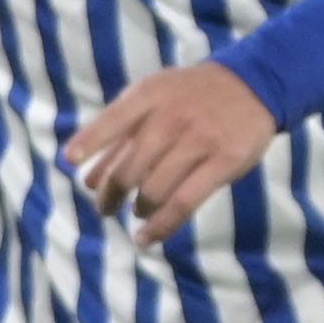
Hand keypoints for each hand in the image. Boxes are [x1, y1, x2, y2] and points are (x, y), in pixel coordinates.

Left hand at [62, 58, 274, 236]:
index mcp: (151, 96)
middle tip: (105, 208)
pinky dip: (161, 227)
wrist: (253, 85)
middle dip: (111, 194)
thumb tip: (87, 179)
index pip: (113, 120)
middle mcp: (172, 117)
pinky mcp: (223, 163)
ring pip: (154, 190)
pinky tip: (147, 238)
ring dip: (138, 210)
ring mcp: (199, 141)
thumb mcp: (156, 98)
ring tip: (136, 214)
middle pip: (130, 168)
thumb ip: (121, 134)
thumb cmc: (192, 95)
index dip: (89, 141)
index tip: (70, 161)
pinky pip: (184, 204)